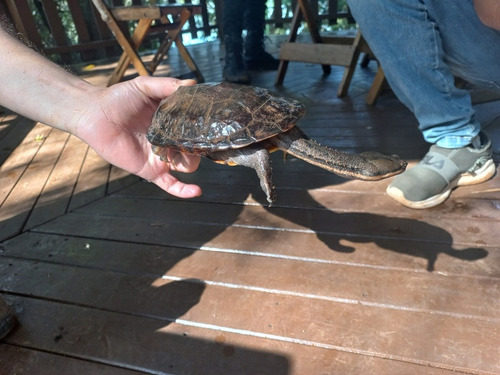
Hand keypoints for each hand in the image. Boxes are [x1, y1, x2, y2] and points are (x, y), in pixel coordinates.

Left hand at [75, 77, 201, 198]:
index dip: (205, 127)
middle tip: (201, 139)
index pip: (195, 127)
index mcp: (172, 121)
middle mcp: (170, 140)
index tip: (214, 122)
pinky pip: (170, 184)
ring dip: (191, 161)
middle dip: (201, 147)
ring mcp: (161, 156)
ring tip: (186, 151)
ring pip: (187, 166)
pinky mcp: (151, 170)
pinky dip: (183, 190)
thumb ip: (168, 85)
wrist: (94, 114)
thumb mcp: (145, 87)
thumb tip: (192, 83)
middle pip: (195, 149)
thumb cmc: (118, 98)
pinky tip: (197, 191)